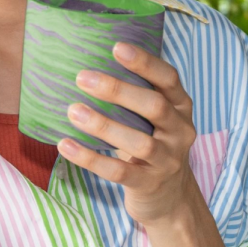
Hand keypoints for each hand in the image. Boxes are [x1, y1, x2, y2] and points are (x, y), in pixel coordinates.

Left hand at [58, 41, 199, 226]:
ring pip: (138, 142)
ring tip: (73, 111)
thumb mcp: (154, 119)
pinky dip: (90, 159)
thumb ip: (135, 95)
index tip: (116, 47)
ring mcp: (167, 160)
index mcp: (181, 107)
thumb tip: (87, 64)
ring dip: (103, 125)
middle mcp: (180, 131)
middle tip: (82, 78)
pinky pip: (119, 172)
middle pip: (154, 106)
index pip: (169, 79)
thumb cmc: (152, 145)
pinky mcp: (149, 184)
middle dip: (118, 90)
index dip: (145, 62)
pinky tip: (66, 145)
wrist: (171, 199)